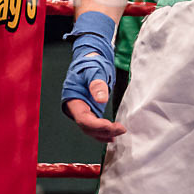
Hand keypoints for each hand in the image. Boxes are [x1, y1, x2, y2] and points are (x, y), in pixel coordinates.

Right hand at [62, 11, 125, 142]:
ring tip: (119, 133)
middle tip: (120, 129)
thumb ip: (97, 84)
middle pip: (87, 126)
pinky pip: (94, 124)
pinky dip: (103, 131)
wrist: (90, 58)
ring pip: (90, 128)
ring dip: (104, 133)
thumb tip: (101, 99)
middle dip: (103, 131)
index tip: (111, 126)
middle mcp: (76, 107)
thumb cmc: (90, 63)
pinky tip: (112, 135)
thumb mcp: (94, 70)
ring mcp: (82, 109)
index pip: (83, 119)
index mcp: (73, 98)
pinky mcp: (89, 109)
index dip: (97, 125)